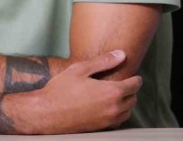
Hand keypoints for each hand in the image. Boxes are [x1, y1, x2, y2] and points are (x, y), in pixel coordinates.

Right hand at [19, 50, 141, 133]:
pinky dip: (118, 114)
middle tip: (124, 83)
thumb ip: (103, 61)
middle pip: (133, 99)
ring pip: (127, 112)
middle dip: (131, 90)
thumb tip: (121, 54)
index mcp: (111, 92)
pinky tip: (108, 107)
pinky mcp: (100, 129)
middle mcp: (113, 108)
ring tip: (117, 95)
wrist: (46, 113)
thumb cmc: (61, 90)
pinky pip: (117, 122)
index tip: (134, 76)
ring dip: (126, 103)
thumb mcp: (80, 69)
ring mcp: (107, 121)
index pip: (134, 85)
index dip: (136, 78)